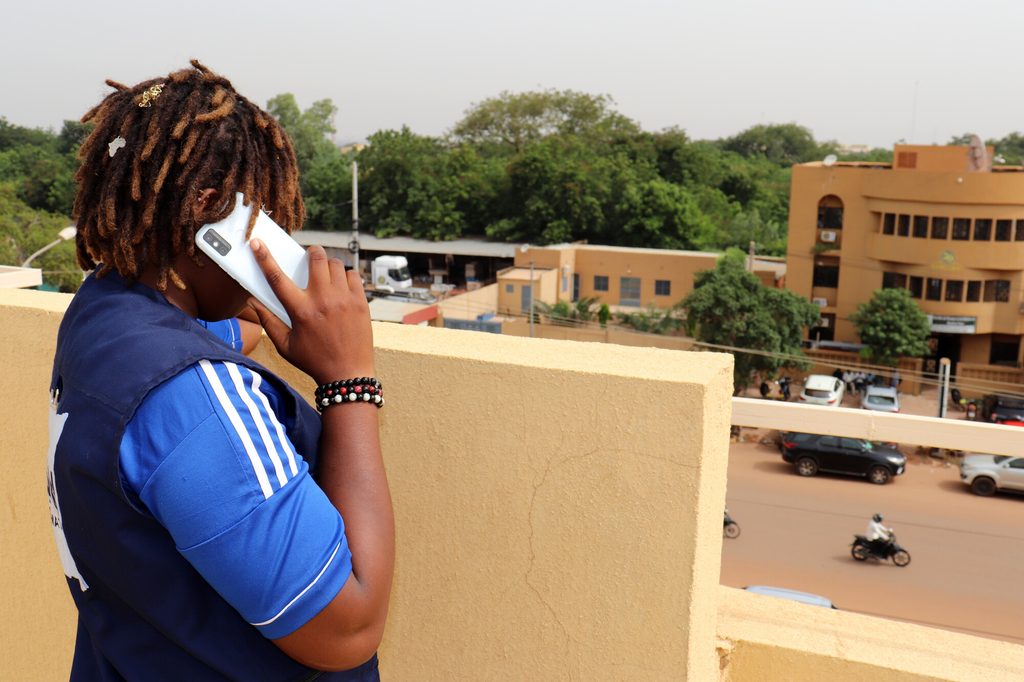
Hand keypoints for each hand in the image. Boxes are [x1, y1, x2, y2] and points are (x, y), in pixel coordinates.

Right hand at [248, 240, 374, 383]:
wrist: (348, 374)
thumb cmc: (314, 361)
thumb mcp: (285, 345)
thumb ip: (268, 321)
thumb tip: (254, 301)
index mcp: (300, 311)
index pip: (277, 277)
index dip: (264, 257)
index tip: (257, 242)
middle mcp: (322, 300)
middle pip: (316, 258)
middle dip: (311, 252)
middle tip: (309, 258)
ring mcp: (344, 299)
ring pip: (336, 264)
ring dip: (328, 265)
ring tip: (325, 276)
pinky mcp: (361, 302)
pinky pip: (353, 275)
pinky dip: (346, 276)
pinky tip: (341, 287)